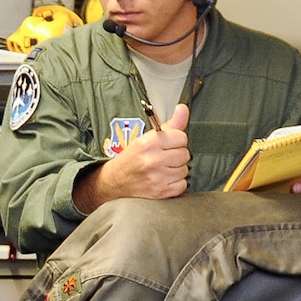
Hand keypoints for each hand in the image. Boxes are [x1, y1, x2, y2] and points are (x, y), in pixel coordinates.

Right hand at [76, 103, 191, 210]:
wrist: (114, 183)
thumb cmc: (131, 159)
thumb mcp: (146, 138)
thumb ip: (169, 125)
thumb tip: (183, 108)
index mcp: (149, 143)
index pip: (181, 137)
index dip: (176, 141)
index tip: (167, 145)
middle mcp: (153, 160)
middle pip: (185, 154)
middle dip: (176, 155)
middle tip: (163, 158)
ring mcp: (157, 178)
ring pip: (185, 169)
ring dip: (176, 170)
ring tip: (162, 170)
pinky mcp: (161, 192)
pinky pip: (182, 184)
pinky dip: (175, 183)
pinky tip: (164, 180)